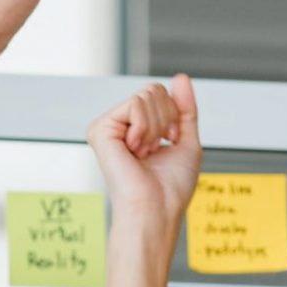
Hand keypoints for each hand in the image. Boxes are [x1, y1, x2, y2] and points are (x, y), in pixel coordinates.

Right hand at [88, 74, 201, 249]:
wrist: (156, 209)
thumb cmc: (170, 188)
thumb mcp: (186, 141)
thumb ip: (184, 108)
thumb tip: (180, 77)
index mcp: (135, 130)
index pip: (160, 95)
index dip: (174, 116)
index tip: (169, 142)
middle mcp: (119, 127)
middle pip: (153, 90)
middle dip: (166, 118)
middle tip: (155, 149)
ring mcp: (108, 127)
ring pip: (146, 95)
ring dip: (156, 127)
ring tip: (145, 153)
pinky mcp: (100, 129)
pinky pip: (135, 103)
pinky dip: (145, 128)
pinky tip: (135, 150)